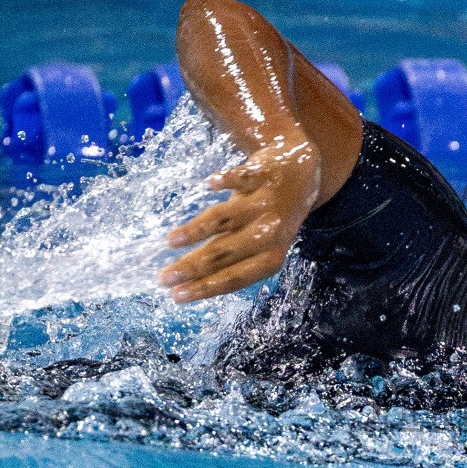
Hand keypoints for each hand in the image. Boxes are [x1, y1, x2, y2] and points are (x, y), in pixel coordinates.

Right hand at [159, 137, 321, 302]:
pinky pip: (243, 177)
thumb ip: (233, 259)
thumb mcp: (261, 244)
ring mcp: (266, 202)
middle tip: (164, 277)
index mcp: (271, 255)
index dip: (206, 287)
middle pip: (225, 251)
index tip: (177, 296)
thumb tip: (190, 282)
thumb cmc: (271, 217)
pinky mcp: (262, 174)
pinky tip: (210, 184)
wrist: (302, 172)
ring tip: (170, 241)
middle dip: (193, 266)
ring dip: (197, 230)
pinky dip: (227, 179)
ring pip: (226, 217)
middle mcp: (270, 231)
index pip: (235, 276)